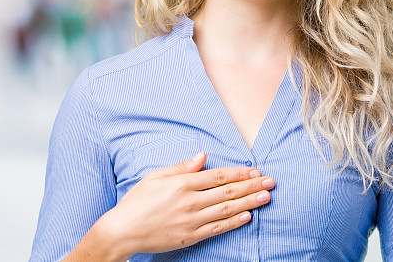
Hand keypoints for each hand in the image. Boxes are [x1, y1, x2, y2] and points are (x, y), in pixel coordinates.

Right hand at [91, 152, 274, 259]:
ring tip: (266, 197)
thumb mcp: (156, 177)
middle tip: (271, 182)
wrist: (122, 231)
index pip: (218, 176)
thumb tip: (203, 157)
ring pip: (227, 209)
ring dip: (249, 202)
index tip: (256, 170)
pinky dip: (234, 222)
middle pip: (228, 191)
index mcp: (182, 184)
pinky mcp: (190, 236)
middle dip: (252, 185)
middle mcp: (190, 201)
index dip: (239, 173)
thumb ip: (182, 167)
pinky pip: (217, 228)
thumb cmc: (137, 201)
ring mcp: (191, 220)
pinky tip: (248, 216)